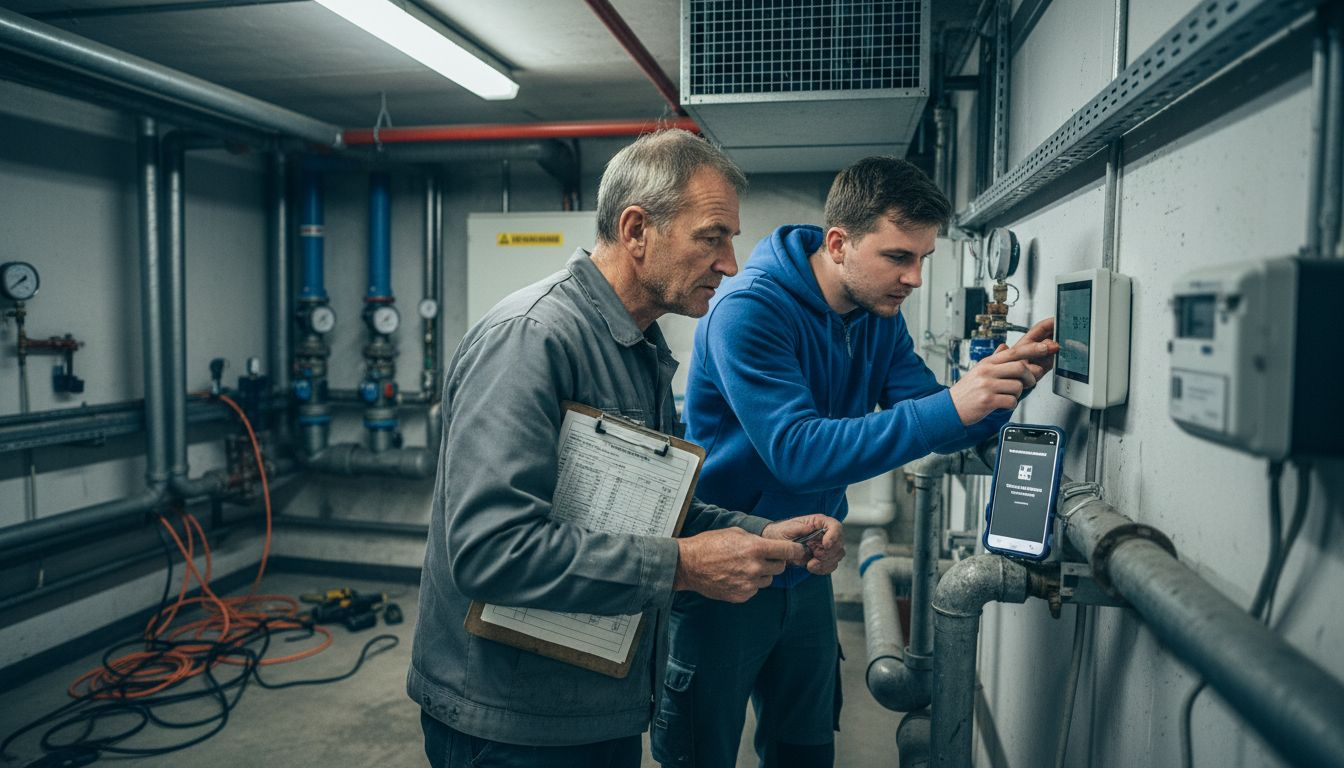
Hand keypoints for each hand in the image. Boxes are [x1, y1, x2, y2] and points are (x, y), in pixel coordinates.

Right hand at [674, 528, 803, 602]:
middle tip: (761, 557)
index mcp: (755, 548)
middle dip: (774, 562)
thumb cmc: (709, 545)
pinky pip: (754, 589)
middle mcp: (755, 567)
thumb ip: (756, 539)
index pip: (788, 551)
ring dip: (761, 574)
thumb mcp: (735, 532)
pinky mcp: (742, 595)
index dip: (796, 551)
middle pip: (780, 568)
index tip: (799, 551)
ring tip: (743, 567)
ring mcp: (748, 584)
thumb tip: (770, 544)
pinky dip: (749, 584)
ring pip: (767, 580)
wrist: (689, 565)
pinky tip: (735, 576)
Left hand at [762, 515, 845, 575]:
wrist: (774, 547)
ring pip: (837, 556)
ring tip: (810, 564)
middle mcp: (825, 534)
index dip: (834, 536)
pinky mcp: (823, 558)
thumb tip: (810, 529)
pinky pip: (831, 565)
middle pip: (839, 543)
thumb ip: (798, 528)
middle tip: (815, 556)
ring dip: (825, 562)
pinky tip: (811, 567)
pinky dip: (823, 568)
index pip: (835, 526)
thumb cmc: (780, 533)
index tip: (825, 545)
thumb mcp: (786, 529)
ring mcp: (825, 547)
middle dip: (828, 553)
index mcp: (818, 523)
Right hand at [949, 317, 1059, 424]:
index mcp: (988, 362)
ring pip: (1017, 386)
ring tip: (1008, 395)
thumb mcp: (979, 370)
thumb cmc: (967, 390)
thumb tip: (1005, 347)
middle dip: (1030, 377)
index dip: (1034, 348)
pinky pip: (1011, 401)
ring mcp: (986, 385)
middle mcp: (987, 371)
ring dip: (1018, 393)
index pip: (1014, 351)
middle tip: (1030, 382)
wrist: (949, 407)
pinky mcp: (987, 400)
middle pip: (1020, 367)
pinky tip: (1003, 404)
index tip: (1047, 347)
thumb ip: (995, 359)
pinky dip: (1011, 404)